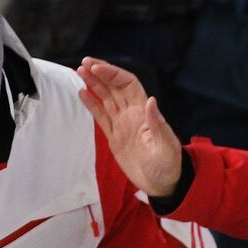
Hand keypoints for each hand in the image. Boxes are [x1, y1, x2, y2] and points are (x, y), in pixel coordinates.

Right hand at [77, 57, 182, 197]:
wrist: (163, 184)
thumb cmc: (168, 165)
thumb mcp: (166, 146)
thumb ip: (157, 124)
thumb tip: (150, 100)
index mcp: (143, 113)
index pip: (127, 84)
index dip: (112, 74)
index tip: (97, 68)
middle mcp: (132, 114)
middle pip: (114, 87)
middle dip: (100, 73)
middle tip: (83, 63)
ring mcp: (122, 125)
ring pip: (106, 99)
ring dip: (94, 84)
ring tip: (79, 72)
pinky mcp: (115, 137)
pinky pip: (101, 117)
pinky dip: (92, 104)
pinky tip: (82, 93)